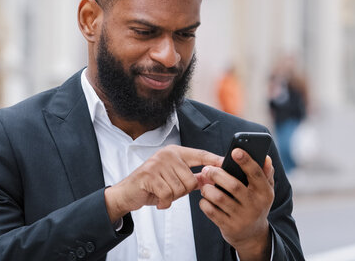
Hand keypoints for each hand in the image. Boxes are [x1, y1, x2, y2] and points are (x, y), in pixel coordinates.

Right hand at [104, 145, 222, 222]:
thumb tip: (212, 178)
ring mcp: (157, 163)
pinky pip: (168, 194)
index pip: (200, 155)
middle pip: (191, 180)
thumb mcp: (174, 180)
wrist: (127, 193)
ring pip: (180, 188)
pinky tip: (158, 200)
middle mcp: (168, 154)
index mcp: (176, 152)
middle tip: (169, 191)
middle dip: (182, 192)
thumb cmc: (153, 185)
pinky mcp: (149, 174)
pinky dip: (164, 202)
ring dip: (172, 197)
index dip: (215, 160)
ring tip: (162, 193)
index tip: (227, 163)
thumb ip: (193, 177)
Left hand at [199, 150, 274, 260]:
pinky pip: (211, 211)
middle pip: (233, 185)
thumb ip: (266, 173)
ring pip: (219, 198)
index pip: (256, 174)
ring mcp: (242, 217)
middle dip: (217, 174)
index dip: (246, 161)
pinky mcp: (229, 227)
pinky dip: (204, 202)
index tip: (235, 151)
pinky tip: (205, 198)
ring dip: (207, 189)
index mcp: (265, 192)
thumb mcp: (265, 191)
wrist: (252, 235)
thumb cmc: (256, 204)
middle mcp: (255, 205)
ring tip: (205, 185)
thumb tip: (267, 158)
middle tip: (207, 169)